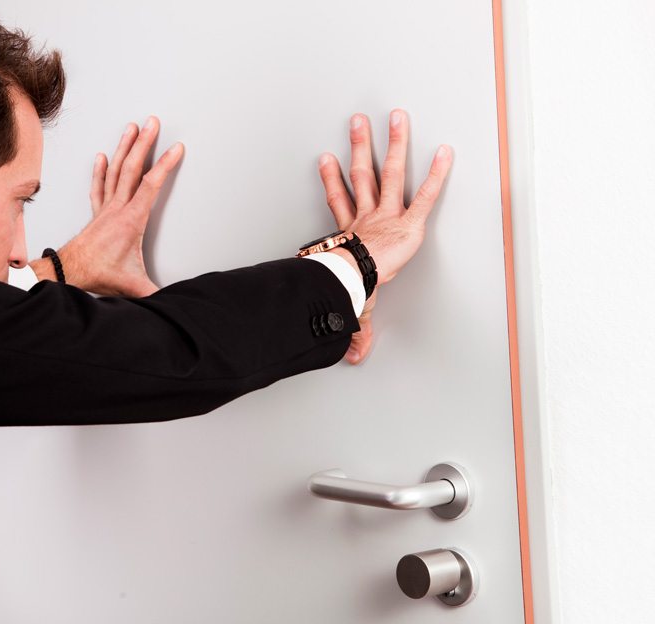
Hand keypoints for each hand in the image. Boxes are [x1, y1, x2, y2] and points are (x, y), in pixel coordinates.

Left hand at [32, 116, 183, 296]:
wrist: (69, 272)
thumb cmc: (99, 274)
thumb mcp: (135, 286)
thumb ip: (158, 293)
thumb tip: (175, 299)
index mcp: (131, 220)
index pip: (151, 185)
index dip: (165, 165)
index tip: (176, 148)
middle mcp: (117, 209)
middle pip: (132, 168)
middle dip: (144, 143)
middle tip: (153, 122)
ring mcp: (105, 209)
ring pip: (115, 171)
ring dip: (124, 148)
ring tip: (131, 128)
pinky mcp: (96, 213)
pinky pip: (98, 186)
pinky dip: (100, 169)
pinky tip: (101, 156)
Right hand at [317, 109, 452, 363]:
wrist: (352, 280)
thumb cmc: (347, 287)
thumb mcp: (351, 305)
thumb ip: (358, 327)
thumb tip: (355, 356)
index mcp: (350, 234)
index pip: (341, 202)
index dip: (333, 180)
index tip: (327, 160)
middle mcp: (368, 217)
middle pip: (363, 175)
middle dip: (361, 146)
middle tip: (360, 122)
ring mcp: (388, 214)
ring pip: (390, 172)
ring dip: (394, 143)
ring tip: (397, 118)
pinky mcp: (410, 220)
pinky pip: (426, 194)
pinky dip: (438, 173)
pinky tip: (446, 152)